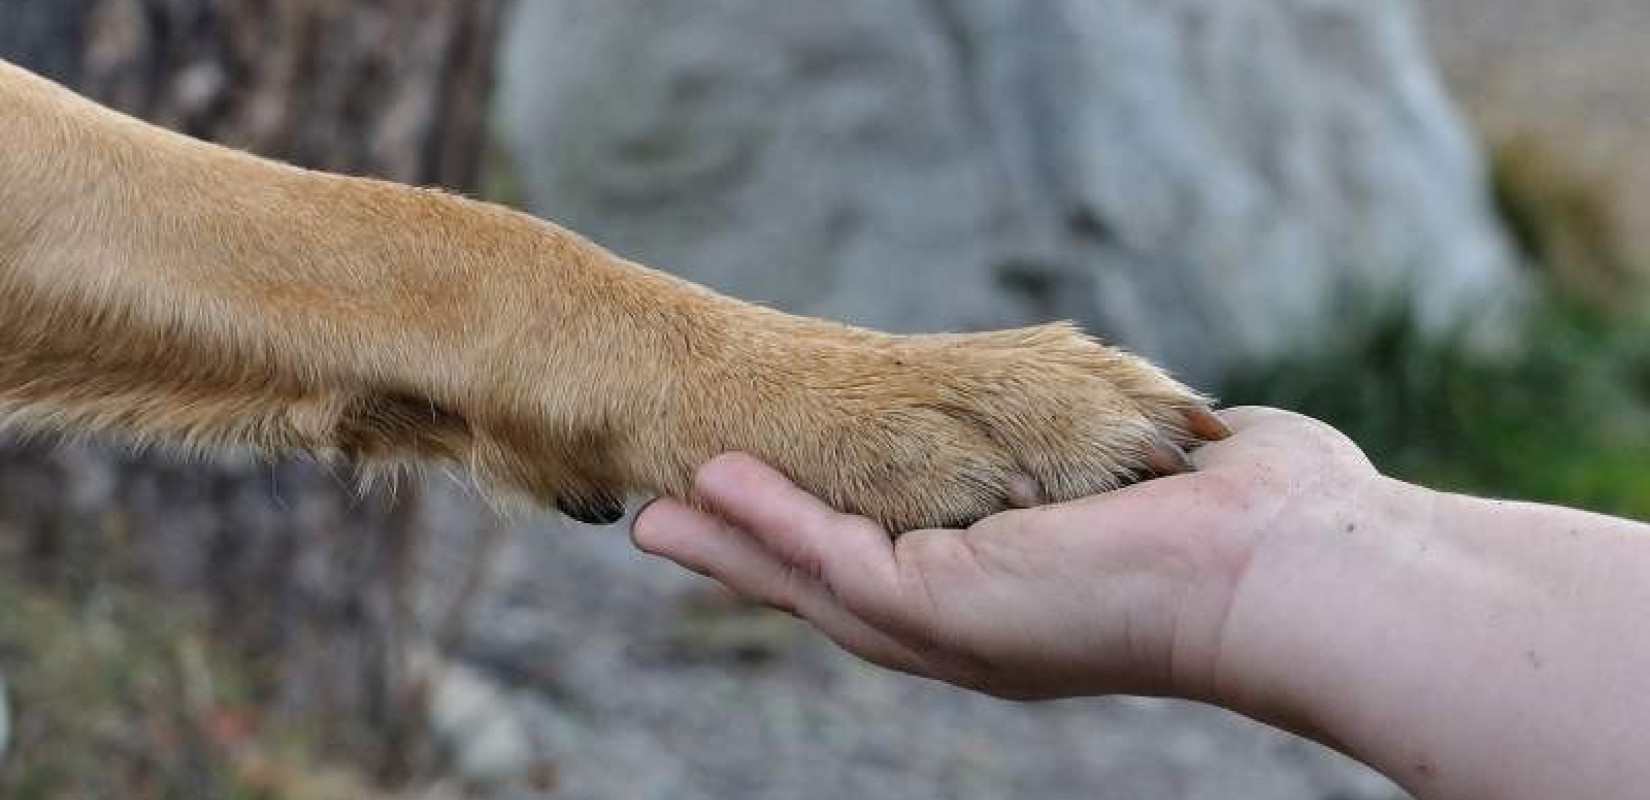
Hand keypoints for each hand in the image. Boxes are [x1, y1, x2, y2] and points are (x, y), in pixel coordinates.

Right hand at [631, 407, 1383, 701]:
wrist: (1295, 566)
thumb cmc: (1257, 519)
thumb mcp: (1154, 474)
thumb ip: (1124, 454)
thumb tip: (1172, 429)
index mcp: (1014, 602)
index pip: (896, 567)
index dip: (820, 539)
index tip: (761, 502)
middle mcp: (974, 629)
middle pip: (831, 591)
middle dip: (748, 556)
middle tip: (665, 525)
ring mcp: (955, 627)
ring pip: (812, 585)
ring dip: (732, 545)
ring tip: (658, 511)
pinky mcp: (948, 608)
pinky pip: (834, 560)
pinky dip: (769, 524)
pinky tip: (712, 488)